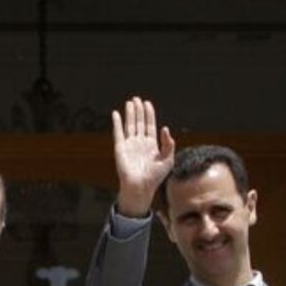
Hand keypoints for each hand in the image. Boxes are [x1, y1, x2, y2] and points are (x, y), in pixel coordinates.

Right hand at [112, 97, 175, 216]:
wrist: (141, 187)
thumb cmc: (155, 177)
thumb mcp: (168, 160)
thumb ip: (169, 144)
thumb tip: (165, 128)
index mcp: (151, 145)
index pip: (149, 125)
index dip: (149, 114)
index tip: (148, 103)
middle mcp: (140, 143)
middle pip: (139, 123)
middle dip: (139, 111)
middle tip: (137, 99)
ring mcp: (129, 145)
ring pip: (129, 125)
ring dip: (130, 113)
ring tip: (130, 102)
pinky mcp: (120, 148)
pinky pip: (118, 132)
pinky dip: (116, 123)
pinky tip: (116, 114)